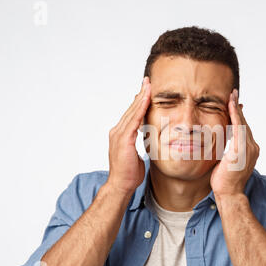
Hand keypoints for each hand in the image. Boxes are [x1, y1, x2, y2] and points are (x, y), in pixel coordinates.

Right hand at [105, 77, 150, 194]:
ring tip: (148, 85)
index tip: (146, 91)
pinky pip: (134, 120)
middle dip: (140, 94)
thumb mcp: (136, 154)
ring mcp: (118, 134)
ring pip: (132, 112)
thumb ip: (139, 143)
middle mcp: (117, 131)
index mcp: (120, 135)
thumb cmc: (129, 173)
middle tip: (148, 81)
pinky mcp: (123, 139)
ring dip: (141, 97)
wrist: (121, 185)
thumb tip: (146, 139)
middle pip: (131, 109)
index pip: (131, 114)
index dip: (139, 102)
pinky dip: (140, 109)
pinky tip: (146, 100)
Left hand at [210, 89, 259, 197]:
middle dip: (237, 108)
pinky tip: (231, 105)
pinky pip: (238, 127)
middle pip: (244, 123)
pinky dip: (235, 115)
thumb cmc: (224, 181)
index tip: (234, 104)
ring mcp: (248, 148)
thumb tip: (220, 144)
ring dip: (236, 108)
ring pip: (242, 123)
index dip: (238, 116)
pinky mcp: (241, 148)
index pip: (243, 129)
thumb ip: (226, 150)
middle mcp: (252, 147)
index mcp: (250, 150)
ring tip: (231, 95)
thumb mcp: (226, 162)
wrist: (229, 193)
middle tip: (232, 94)